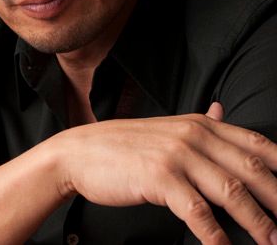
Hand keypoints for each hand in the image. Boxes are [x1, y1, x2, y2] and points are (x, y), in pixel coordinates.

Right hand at [55, 105, 276, 244]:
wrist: (83, 151)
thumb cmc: (126, 145)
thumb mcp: (168, 127)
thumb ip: (201, 123)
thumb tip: (223, 110)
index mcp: (200, 124)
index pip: (256, 144)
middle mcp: (194, 135)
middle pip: (252, 170)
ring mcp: (177, 155)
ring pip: (232, 193)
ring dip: (257, 223)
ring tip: (271, 242)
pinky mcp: (160, 178)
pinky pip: (199, 213)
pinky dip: (217, 237)